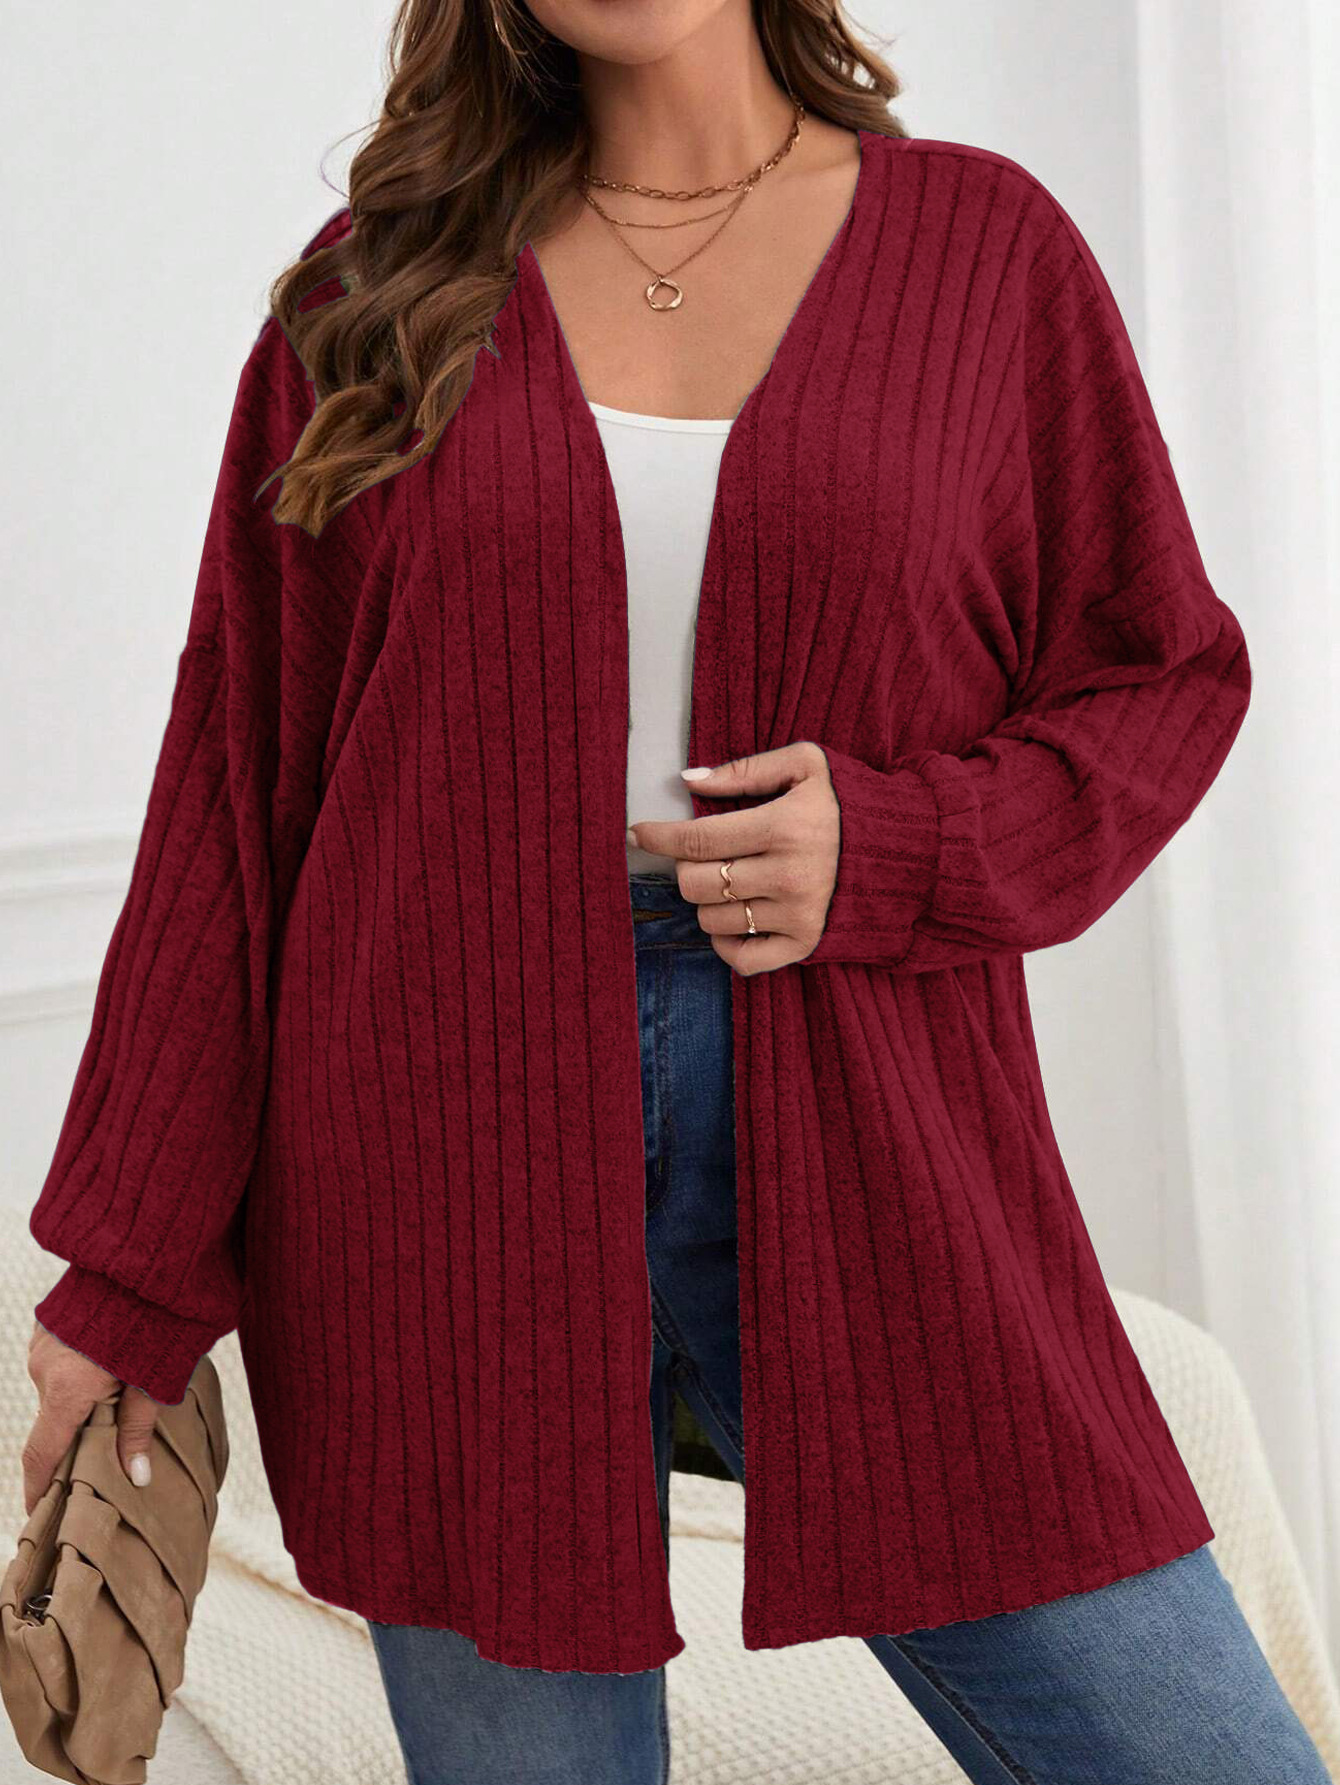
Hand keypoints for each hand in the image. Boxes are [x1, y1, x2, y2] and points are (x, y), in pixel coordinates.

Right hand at [23, 1320, 161, 1513]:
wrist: (145, 1256)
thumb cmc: (157, 1320)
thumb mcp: (155, 1381)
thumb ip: (138, 1429)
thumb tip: (135, 1478)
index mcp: (67, 1388)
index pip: (42, 1452)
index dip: (37, 1486)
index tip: (36, 1511)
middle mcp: (44, 1367)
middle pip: (55, 1419)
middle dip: (74, 1435)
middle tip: (99, 1450)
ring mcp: (42, 1343)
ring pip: (56, 1388)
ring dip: (79, 1398)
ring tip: (115, 1395)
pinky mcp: (47, 1324)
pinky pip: (57, 1361)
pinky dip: (76, 1372)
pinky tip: (106, 1365)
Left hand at [627, 740, 839, 974]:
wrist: (909, 850)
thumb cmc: (849, 802)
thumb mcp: (807, 764)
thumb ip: (746, 769)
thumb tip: (688, 779)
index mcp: (784, 827)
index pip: (697, 839)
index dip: (659, 837)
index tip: (638, 833)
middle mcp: (789, 876)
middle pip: (697, 884)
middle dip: (687, 867)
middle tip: (703, 855)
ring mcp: (797, 915)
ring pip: (712, 920)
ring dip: (708, 900)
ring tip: (730, 880)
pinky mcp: (806, 944)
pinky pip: (742, 959)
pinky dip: (726, 943)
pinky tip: (735, 919)